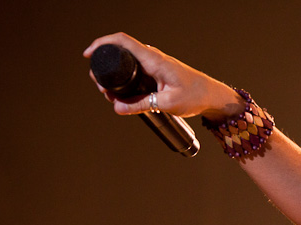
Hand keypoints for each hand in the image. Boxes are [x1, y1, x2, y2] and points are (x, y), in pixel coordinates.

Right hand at [83, 33, 241, 120]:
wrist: (211, 96)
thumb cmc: (195, 96)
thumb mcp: (167, 103)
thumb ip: (141, 105)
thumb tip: (117, 107)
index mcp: (153, 59)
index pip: (122, 41)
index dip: (102, 43)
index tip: (89, 54)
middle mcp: (152, 58)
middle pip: (120, 54)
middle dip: (105, 69)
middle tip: (102, 89)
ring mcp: (154, 64)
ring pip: (127, 66)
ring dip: (116, 79)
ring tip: (112, 96)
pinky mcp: (156, 73)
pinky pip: (135, 73)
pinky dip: (126, 82)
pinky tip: (124, 96)